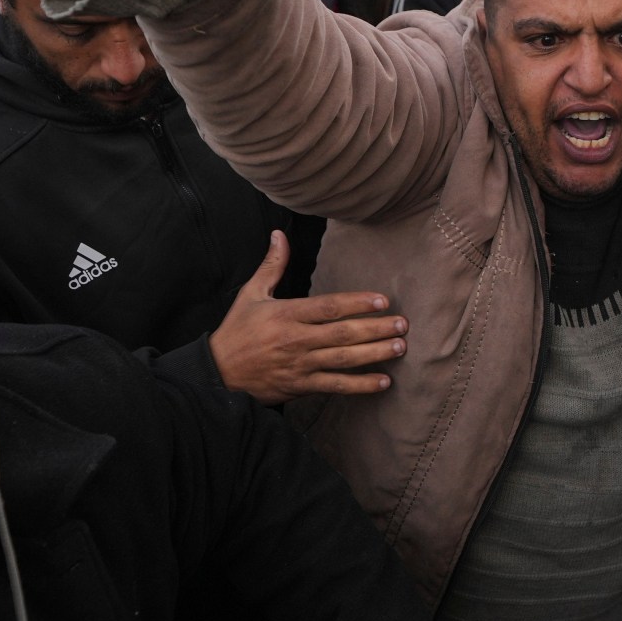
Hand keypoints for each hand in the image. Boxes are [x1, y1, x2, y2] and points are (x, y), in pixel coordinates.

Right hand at [207, 231, 405, 403]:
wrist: (218, 374)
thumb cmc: (237, 331)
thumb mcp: (251, 294)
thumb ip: (272, 265)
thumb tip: (279, 234)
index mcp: (286, 314)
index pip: (328, 307)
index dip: (356, 303)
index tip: (382, 300)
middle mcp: (296, 340)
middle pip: (342, 334)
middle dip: (375, 329)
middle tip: (403, 324)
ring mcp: (300, 365)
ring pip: (343, 360)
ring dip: (374, 354)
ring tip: (399, 348)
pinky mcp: (301, 386)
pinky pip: (336, 386)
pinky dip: (360, 385)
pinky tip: (383, 382)